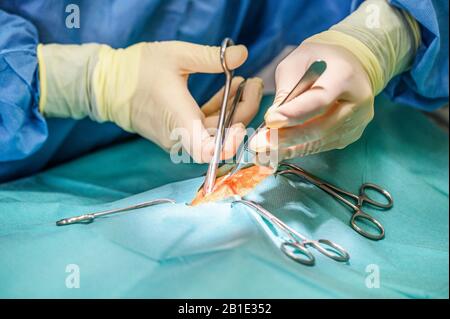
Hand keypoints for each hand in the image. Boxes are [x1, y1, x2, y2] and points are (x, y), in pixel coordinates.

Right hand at [38, 41, 262, 162]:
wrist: (108, 84)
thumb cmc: (137, 69)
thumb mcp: (177, 55)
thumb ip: (212, 57)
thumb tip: (243, 53)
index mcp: (179, 120)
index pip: (208, 151)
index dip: (231, 144)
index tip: (243, 121)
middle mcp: (180, 134)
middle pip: (221, 137)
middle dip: (244, 111)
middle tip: (253, 83)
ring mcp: (178, 134)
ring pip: (215, 131)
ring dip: (234, 109)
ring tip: (245, 81)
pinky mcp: (177, 129)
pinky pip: (205, 126)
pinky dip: (220, 110)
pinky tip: (230, 87)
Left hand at [249, 41, 373, 164]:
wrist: (347, 64)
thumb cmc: (318, 60)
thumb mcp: (297, 62)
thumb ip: (286, 88)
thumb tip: (273, 119)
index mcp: (345, 76)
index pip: (319, 100)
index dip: (294, 114)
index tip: (270, 121)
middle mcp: (358, 101)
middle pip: (321, 127)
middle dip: (288, 138)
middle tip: (261, 143)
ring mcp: (357, 121)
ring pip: (320, 141)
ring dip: (290, 148)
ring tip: (264, 151)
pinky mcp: (351, 134)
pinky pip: (322, 145)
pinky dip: (299, 149)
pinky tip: (280, 151)